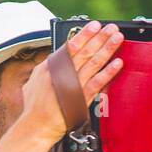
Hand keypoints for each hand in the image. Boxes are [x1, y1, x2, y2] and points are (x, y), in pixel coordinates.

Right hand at [13, 21, 124, 145]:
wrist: (36, 126)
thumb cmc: (34, 107)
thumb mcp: (34, 81)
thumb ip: (47, 69)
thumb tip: (55, 59)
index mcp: (50, 66)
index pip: (70, 46)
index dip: (84, 34)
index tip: (95, 25)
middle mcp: (62, 72)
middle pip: (85, 51)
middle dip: (100, 37)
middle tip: (111, 28)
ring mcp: (72, 85)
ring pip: (93, 62)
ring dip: (106, 49)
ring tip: (117, 39)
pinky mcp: (81, 98)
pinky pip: (97, 82)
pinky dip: (108, 72)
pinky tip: (117, 63)